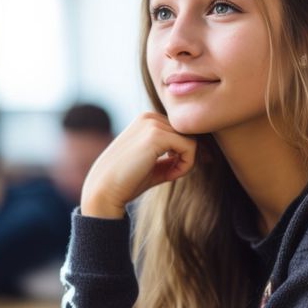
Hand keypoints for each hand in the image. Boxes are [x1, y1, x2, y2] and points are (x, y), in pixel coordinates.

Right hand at [80, 112, 196, 218]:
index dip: (185, 151)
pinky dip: (186, 165)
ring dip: (187, 161)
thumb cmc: (128, 180)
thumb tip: (203, 152)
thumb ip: (173, 154)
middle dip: (188, 155)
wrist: (104, 191)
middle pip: (189, 133)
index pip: (181, 130)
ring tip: (170, 175)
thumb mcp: (155, 163)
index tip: (177, 169)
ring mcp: (151, 124)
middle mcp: (149, 117)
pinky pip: (190, 147)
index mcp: (147, 120)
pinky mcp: (156, 135)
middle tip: (174, 174)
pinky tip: (170, 176)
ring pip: (192, 139)